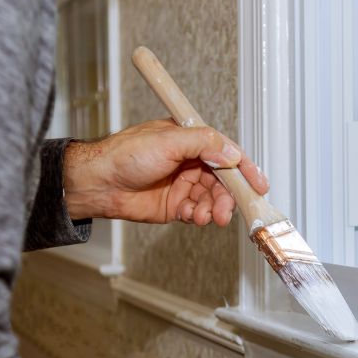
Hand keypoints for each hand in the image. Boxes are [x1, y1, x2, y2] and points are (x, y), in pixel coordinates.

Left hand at [62, 119, 268, 225]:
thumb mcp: (168, 140)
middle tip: (227, 210)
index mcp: (192, 141)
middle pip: (224, 182)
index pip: (228, 153)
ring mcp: (185, 185)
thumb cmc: (124, 154)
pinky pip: (198, 212)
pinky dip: (199, 216)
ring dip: (214, 209)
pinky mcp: (177, 206)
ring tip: (206, 217)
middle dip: (229, 197)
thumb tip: (231, 154)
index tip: (259, 185)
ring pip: (213, 200)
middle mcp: (192, 163)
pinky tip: (192, 217)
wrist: (97, 183)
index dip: (246, 169)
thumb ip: (204, 144)